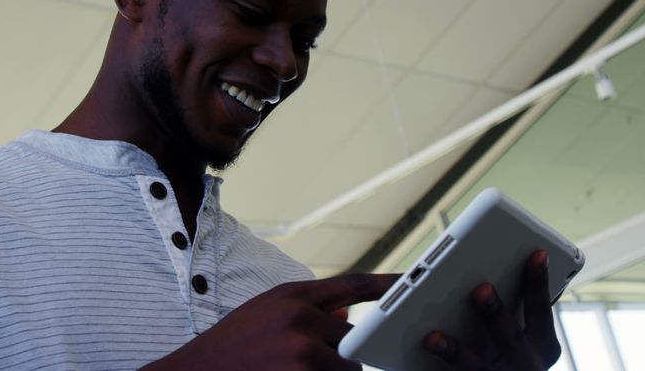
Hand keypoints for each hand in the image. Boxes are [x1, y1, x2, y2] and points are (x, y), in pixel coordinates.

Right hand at [142, 272, 398, 370]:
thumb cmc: (231, 347)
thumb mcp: (266, 314)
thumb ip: (307, 312)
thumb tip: (346, 317)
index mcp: (293, 295)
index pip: (353, 284)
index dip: (386, 284)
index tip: (412, 282)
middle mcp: (300, 318)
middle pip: (353, 336)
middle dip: (342, 353)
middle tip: (311, 361)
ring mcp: (301, 352)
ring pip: (346, 367)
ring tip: (295, 368)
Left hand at [423, 250, 561, 369]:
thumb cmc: (504, 351)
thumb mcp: (514, 332)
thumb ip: (500, 302)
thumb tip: (450, 267)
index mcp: (540, 343)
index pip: (540, 308)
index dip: (539, 281)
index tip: (538, 253)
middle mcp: (526, 363)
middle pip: (510, 336)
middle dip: (495, 311)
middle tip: (481, 289)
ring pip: (476, 366)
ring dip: (455, 350)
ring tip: (433, 337)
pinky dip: (438, 362)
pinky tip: (423, 350)